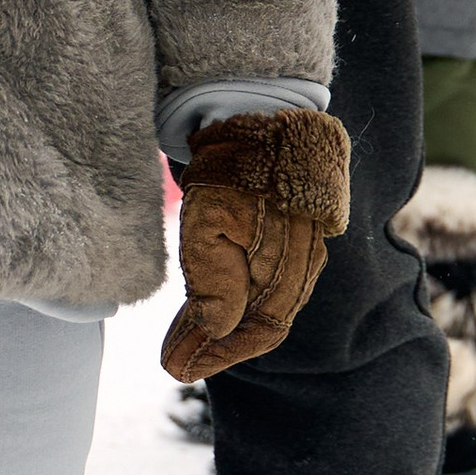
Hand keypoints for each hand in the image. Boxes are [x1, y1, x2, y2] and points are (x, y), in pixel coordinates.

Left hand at [161, 110, 350, 383]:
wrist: (258, 105)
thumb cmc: (235, 163)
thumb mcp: (214, 222)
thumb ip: (216, 283)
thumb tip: (214, 334)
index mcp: (290, 264)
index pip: (260, 329)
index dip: (220, 354)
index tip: (177, 368)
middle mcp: (300, 260)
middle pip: (260, 320)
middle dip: (216, 345)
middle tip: (175, 360)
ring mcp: (295, 241)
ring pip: (260, 299)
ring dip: (223, 325)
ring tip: (184, 338)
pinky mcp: (280, 224)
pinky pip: (260, 275)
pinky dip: (232, 296)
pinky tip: (208, 301)